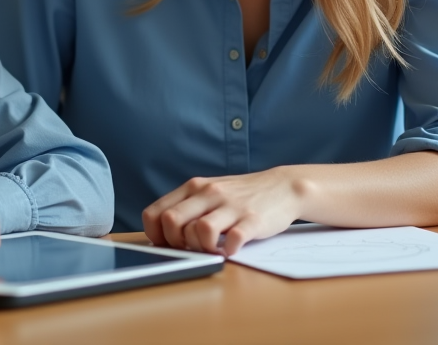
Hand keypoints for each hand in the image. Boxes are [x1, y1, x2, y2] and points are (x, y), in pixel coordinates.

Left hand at [142, 169, 306, 256]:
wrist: (282, 186)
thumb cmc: (240, 195)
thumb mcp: (209, 192)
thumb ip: (187, 207)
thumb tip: (162, 236)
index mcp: (193, 187)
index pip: (155, 213)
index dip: (155, 235)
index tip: (168, 245)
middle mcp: (208, 193)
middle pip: (171, 221)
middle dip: (176, 243)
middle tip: (192, 248)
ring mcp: (230, 206)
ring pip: (200, 230)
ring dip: (203, 247)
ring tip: (214, 248)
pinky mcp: (252, 219)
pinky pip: (233, 240)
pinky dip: (229, 251)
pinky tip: (232, 249)